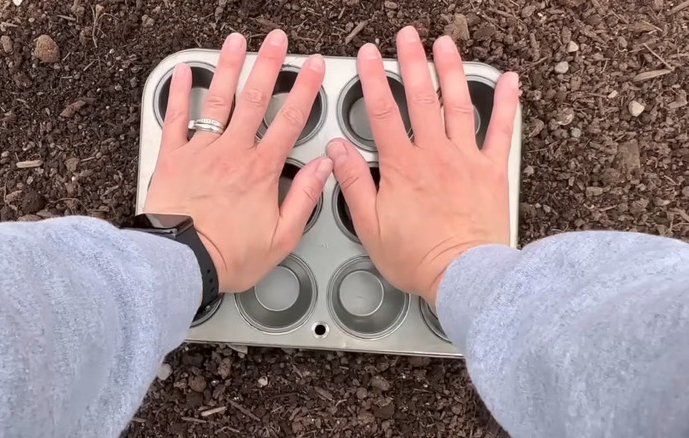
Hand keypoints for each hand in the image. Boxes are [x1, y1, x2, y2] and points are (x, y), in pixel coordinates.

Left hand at [144, 30, 331, 292]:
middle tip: (277, 41)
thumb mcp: (282, 237)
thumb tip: (324, 167)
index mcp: (261, 171)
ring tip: (236, 42)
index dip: (305, 91)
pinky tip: (181, 73)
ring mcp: (201, 151)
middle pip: (255, 100)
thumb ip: (305, 197)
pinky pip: (177, 119)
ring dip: (228, 68)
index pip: (289, 121)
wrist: (181, 262)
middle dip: (269, 65)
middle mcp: (232, 153)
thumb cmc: (227, 255)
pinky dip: (179, 94)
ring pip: (218, 100)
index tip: (313, 68)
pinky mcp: (173, 158)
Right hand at [326, 26, 518, 303]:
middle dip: (412, 62)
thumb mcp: (369, 225)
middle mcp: (434, 155)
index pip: (383, 111)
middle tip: (408, 37)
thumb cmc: (418, 258)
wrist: (464, 276)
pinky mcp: (491, 172)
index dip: (373, 79)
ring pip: (457, 104)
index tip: (369, 56)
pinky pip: (501, 131)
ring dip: (450, 71)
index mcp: (402, 166)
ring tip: (445, 45)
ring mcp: (465, 160)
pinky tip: (509, 82)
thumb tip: (337, 150)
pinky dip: (506, 104)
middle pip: (420, 98)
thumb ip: (352, 182)